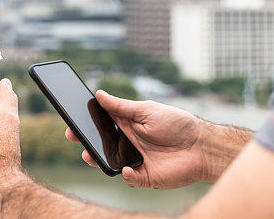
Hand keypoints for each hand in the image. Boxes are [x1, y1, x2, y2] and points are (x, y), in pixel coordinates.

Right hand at [66, 91, 242, 188]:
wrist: (202, 146)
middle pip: (101, 143)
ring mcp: (135, 159)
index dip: (86, 122)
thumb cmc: (177, 123)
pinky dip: (125, 174)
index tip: (72, 120)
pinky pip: (129, 178)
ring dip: (98, 159)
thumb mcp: (146, 110)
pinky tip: (127, 168)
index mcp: (127, 124)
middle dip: (85, 141)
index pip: (101, 123)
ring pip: (109, 162)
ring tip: (89, 154)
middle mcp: (128, 142)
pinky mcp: (145, 176)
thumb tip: (99, 94)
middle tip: (73, 136)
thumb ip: (121, 106)